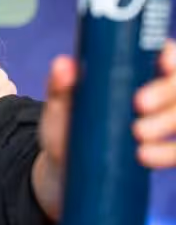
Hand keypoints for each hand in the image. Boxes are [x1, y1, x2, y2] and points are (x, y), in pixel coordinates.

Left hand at [34, 39, 175, 220]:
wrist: (66, 169)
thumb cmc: (66, 127)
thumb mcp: (60, 106)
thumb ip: (60, 86)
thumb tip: (63, 64)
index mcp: (133, 71)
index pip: (164, 54)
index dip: (171, 56)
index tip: (163, 63)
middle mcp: (156, 93)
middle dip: (167, 93)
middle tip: (139, 105)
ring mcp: (165, 122)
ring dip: (169, 122)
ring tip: (138, 136)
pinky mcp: (167, 150)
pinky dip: (169, 153)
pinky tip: (145, 156)